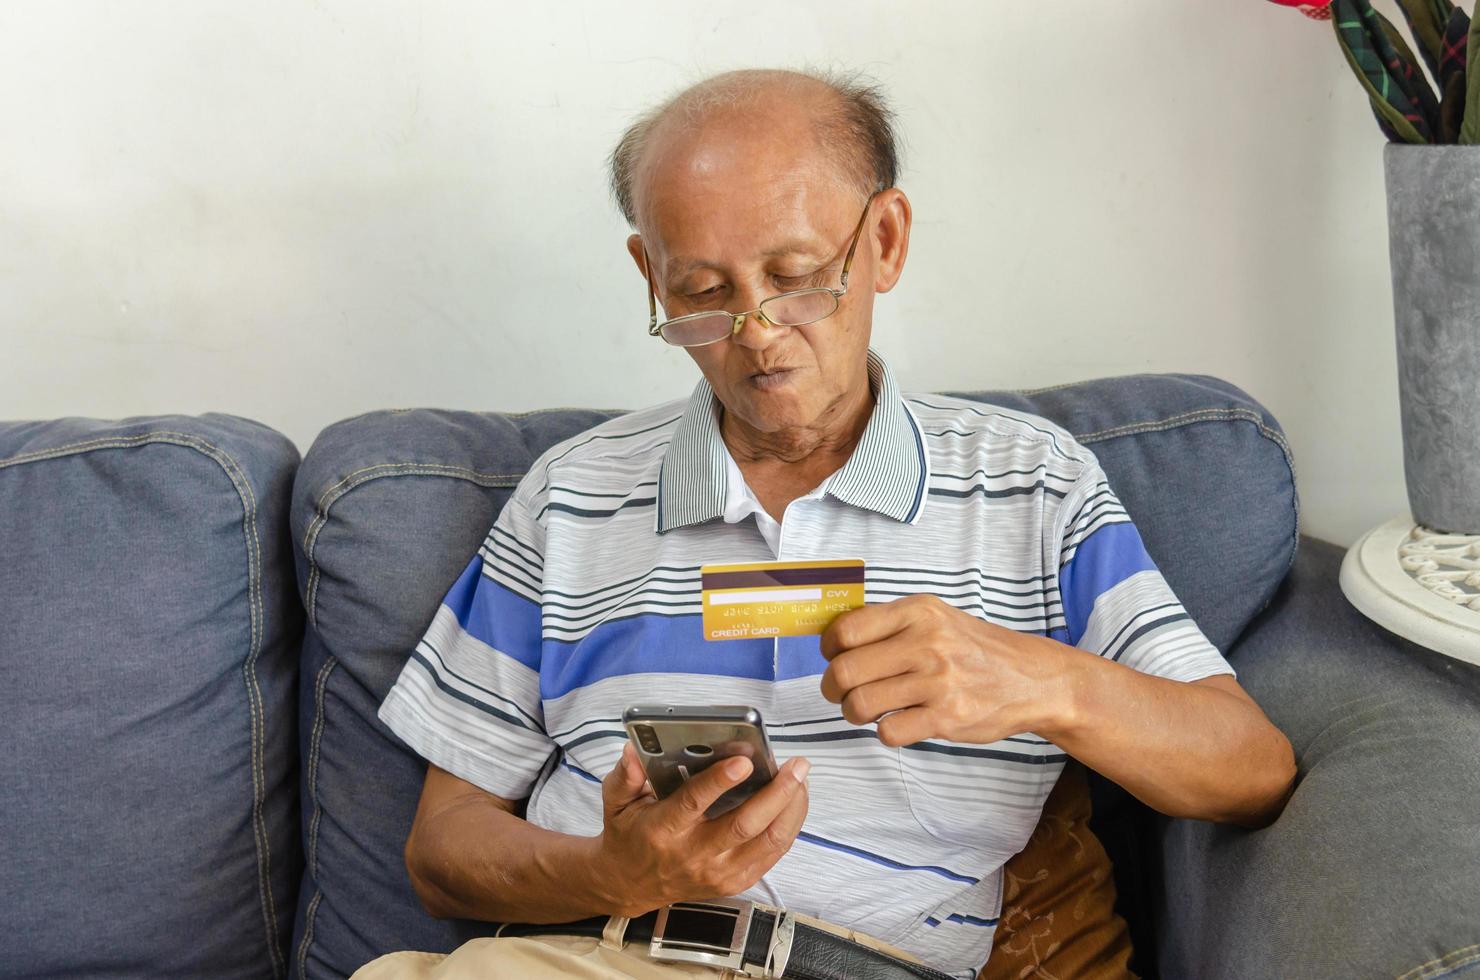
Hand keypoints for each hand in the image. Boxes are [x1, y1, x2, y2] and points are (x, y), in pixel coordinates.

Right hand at [593, 743, 809, 916]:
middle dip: (777, 793)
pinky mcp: (734, 881)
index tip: (745, 760)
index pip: (694, 803)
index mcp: (663, 830)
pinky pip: (771, 854)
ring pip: (767, 841)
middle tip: (796, 765)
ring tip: (801, 778)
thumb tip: (633, 753)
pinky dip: (789, 826)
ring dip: (791, 808)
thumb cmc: (628, 835)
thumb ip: (625, 776)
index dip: (720, 781)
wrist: (630, 885)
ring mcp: (718, 872)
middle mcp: (694, 854)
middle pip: (744, 825)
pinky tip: (794, 801)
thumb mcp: (616, 802)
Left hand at [819, 593, 1071, 746]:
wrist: (1031, 679)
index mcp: (918, 612)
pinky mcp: (947, 718)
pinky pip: (889, 732)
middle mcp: (927, 643)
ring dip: (853, 713)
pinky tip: (898, 722)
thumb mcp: (935, 617)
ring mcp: (938, 682)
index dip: (828, 649)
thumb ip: (889, 624)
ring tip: (865, 710)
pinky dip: (885, 732)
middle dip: (832, 688)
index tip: (833, 657)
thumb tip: (832, 637)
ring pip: (860, 705)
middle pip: (845, 672)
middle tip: (840, 692)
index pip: (846, 630)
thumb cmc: (973, 648)